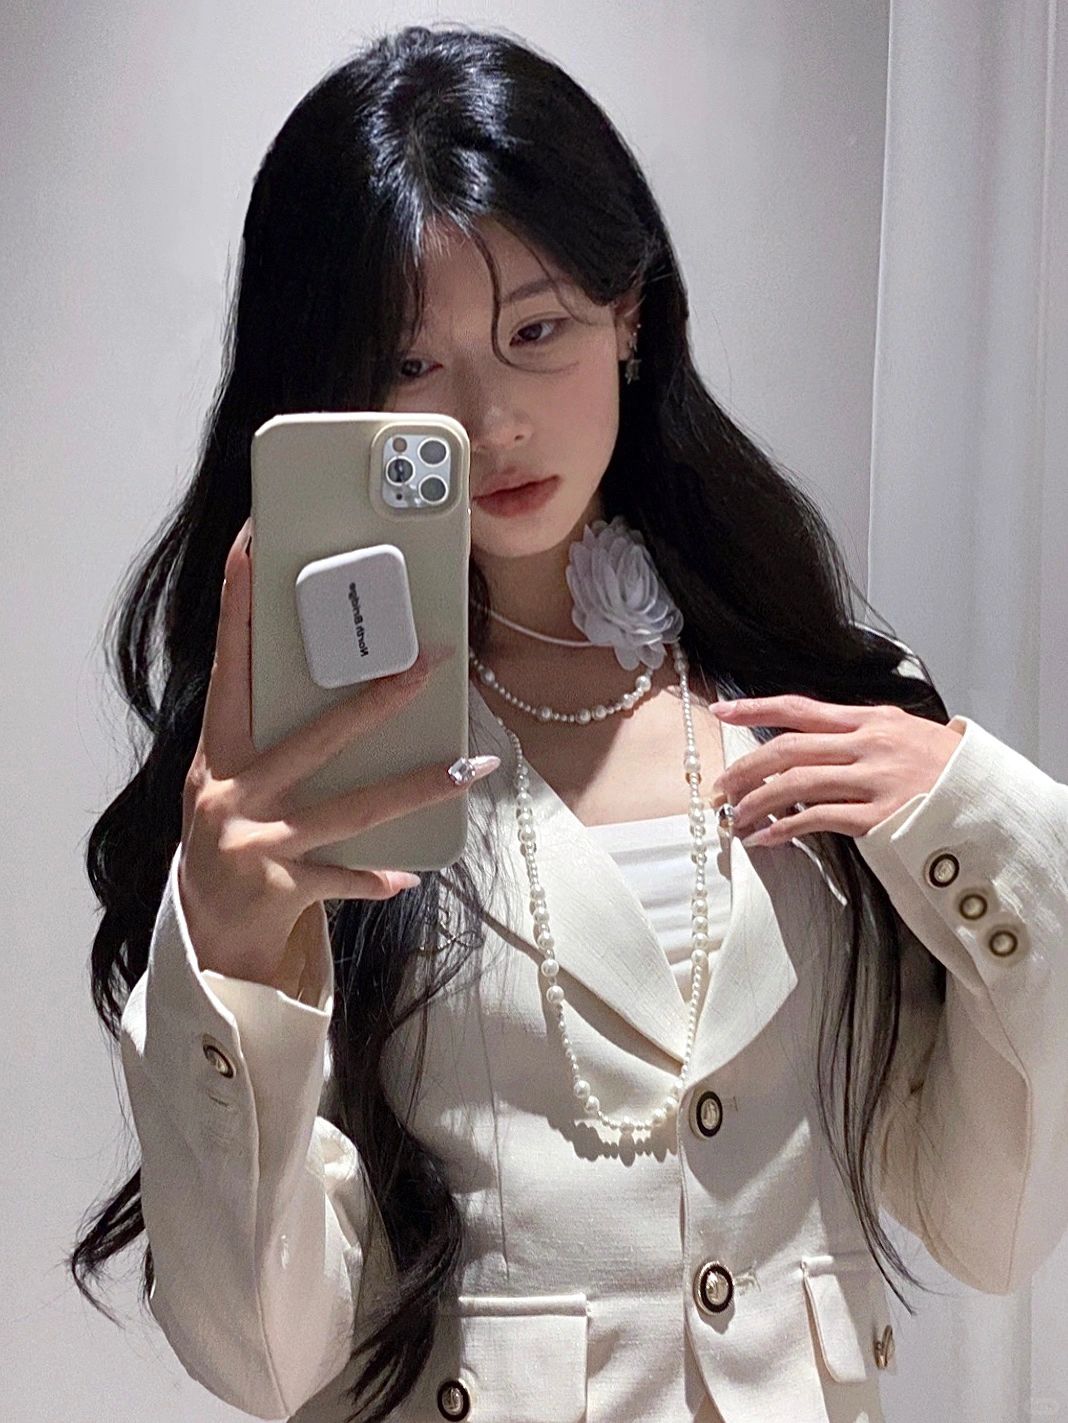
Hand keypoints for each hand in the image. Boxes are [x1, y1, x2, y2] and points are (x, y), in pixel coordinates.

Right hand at [179, 516, 498, 988]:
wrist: (206, 929)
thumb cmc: (231, 836)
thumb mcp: (235, 782)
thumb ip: (273, 740)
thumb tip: (350, 687)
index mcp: (219, 754)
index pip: (229, 666)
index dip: (238, 605)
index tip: (251, 547)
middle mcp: (231, 792)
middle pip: (317, 738)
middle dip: (377, 701)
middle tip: (429, 664)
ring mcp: (256, 842)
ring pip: (352, 808)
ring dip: (418, 786)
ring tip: (470, 768)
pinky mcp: (281, 888)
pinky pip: (345, 877)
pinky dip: (376, 877)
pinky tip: (407, 874)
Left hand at [707, 695, 963, 847]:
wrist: (994, 802)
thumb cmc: (950, 771)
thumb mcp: (910, 734)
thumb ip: (866, 734)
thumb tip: (824, 739)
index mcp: (871, 720)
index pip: (800, 708)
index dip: (755, 708)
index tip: (721, 711)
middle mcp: (868, 744)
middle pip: (788, 748)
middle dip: (745, 768)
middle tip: (719, 787)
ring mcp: (873, 780)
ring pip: (794, 784)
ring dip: (756, 802)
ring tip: (735, 818)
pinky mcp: (878, 817)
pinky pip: (816, 820)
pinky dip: (783, 830)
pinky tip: (765, 839)